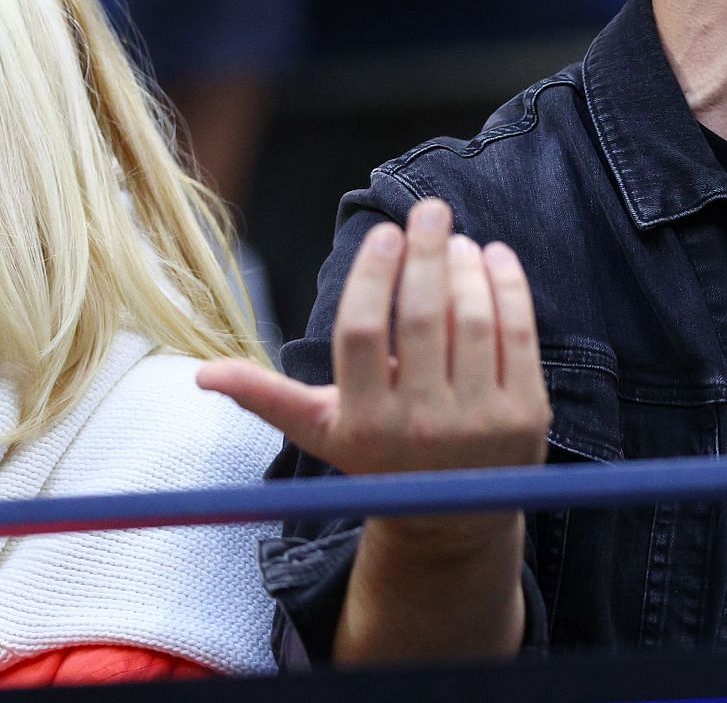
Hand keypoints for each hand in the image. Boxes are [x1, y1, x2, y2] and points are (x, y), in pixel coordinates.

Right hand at [199, 197, 551, 475]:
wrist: (452, 518)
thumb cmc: (379, 457)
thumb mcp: (322, 432)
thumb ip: (268, 397)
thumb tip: (199, 372)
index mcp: (362, 422)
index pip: (360, 333)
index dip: (372, 276)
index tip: (385, 233)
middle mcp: (419, 424)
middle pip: (420, 317)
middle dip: (426, 252)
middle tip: (429, 210)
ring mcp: (478, 420)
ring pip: (471, 320)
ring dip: (465, 267)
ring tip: (456, 239)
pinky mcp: (526, 414)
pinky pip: (519, 335)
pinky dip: (509, 286)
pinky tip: (495, 256)